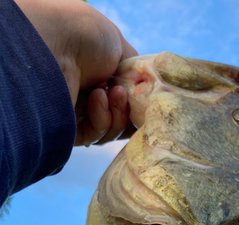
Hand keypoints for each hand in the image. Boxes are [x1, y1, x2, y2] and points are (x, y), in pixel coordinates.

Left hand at [14, 0, 137, 145]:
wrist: (58, 43)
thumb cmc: (87, 38)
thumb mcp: (120, 48)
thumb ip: (135, 74)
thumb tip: (143, 93)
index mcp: (99, 77)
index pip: (125, 103)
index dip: (137, 106)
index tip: (144, 101)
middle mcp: (87, 97)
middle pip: (121, 121)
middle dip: (128, 111)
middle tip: (123, 94)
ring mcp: (78, 114)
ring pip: (110, 131)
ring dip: (117, 115)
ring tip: (111, 92)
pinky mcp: (68, 130)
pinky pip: (95, 136)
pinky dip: (102, 120)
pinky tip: (97, 98)